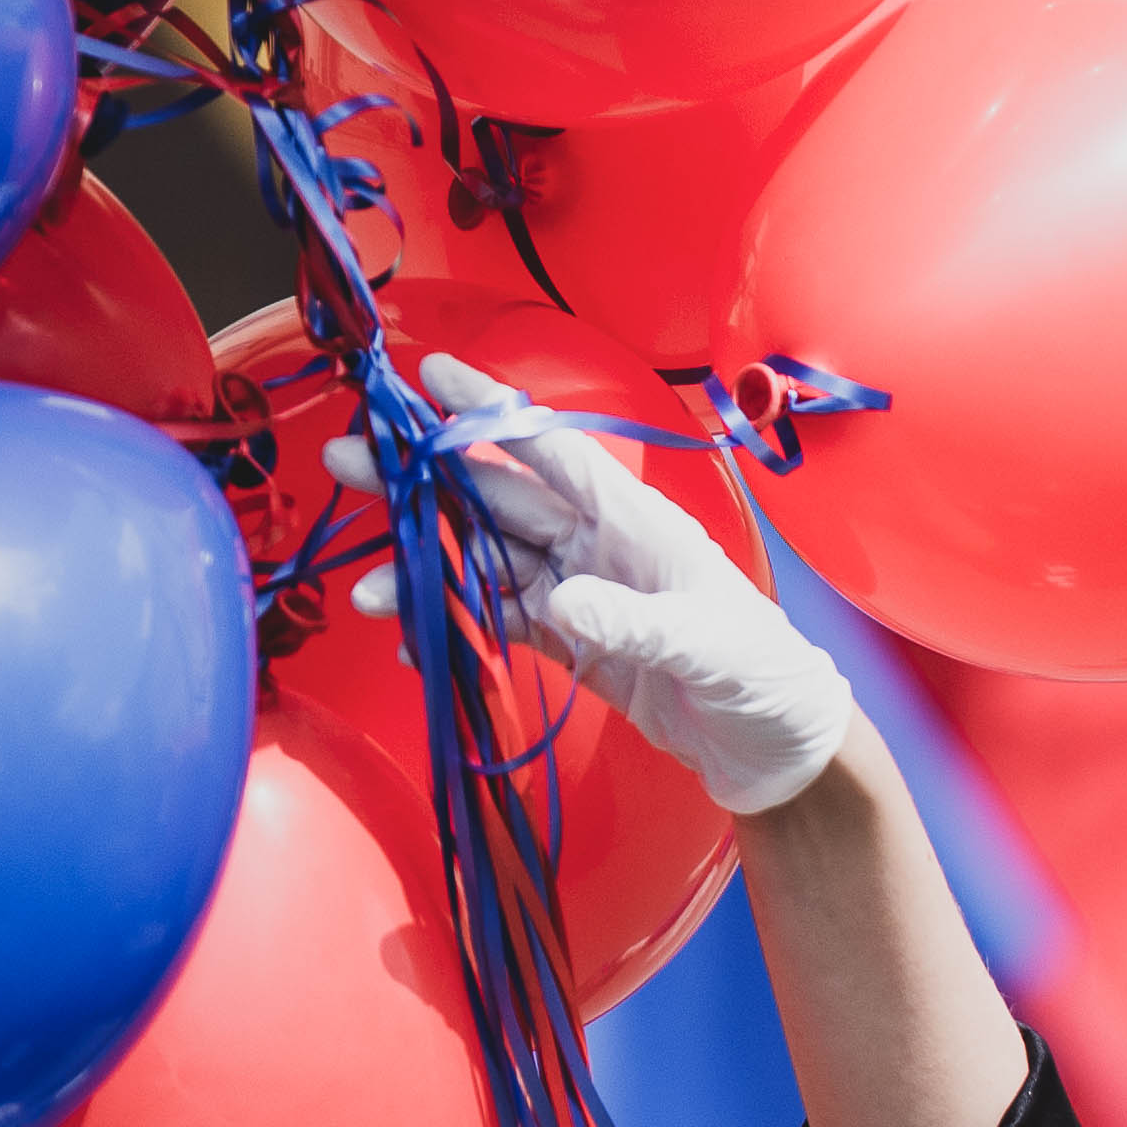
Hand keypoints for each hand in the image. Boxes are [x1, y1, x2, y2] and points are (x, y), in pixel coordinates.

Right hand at [404, 352, 856, 815]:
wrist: (778, 750)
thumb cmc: (764, 678)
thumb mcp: (707, 646)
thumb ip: (634, 622)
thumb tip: (560, 602)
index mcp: (635, 521)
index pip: (551, 449)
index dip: (490, 412)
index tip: (430, 377)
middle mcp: (600, 545)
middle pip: (496, 498)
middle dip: (422, 480)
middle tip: (349, 460)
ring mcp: (580, 593)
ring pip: (485, 563)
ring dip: (426, 569)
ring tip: (370, 590)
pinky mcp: (572, 644)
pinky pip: (498, 622)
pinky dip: (455, 627)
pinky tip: (415, 639)